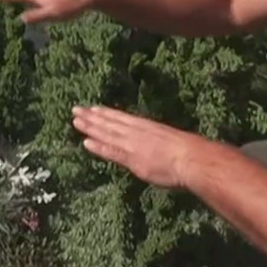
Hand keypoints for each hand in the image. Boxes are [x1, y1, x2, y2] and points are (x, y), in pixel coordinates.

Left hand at [72, 106, 207, 188]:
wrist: (190, 157)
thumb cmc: (186, 150)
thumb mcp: (167, 138)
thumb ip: (154, 138)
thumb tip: (152, 140)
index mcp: (145, 125)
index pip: (121, 117)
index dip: (106, 113)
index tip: (93, 108)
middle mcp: (135, 132)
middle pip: (109, 123)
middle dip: (92, 116)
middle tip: (76, 109)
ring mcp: (132, 144)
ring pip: (107, 134)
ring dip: (90, 127)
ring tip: (76, 121)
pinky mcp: (132, 159)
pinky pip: (112, 152)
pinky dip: (99, 147)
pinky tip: (86, 143)